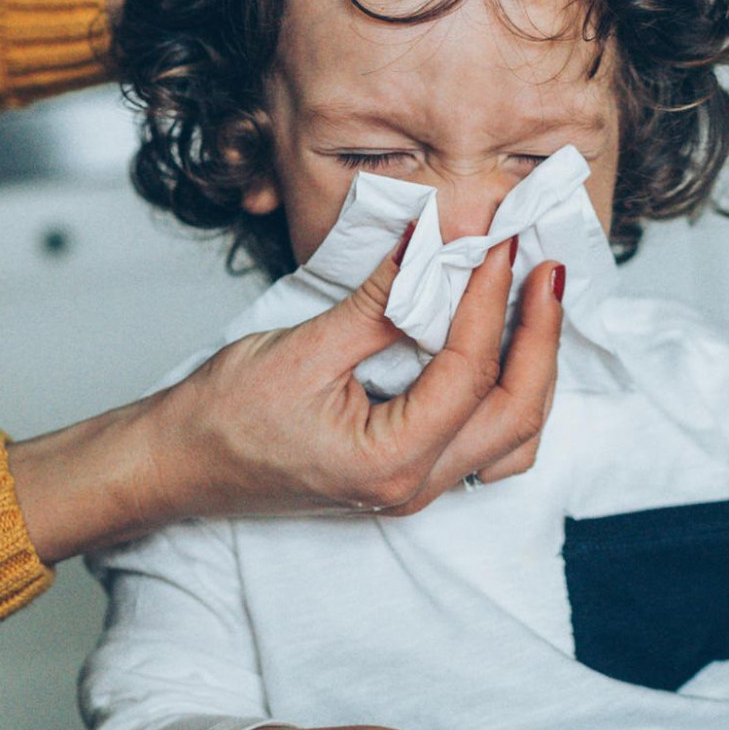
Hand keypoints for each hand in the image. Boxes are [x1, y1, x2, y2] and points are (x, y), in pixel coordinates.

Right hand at [155, 237, 562, 518]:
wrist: (181, 464)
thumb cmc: (225, 418)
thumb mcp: (304, 348)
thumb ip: (380, 301)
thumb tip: (431, 242)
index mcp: (389, 462)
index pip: (468, 371)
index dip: (490, 298)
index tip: (501, 243)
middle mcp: (415, 486)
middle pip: (516, 412)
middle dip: (539, 335)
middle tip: (547, 269)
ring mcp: (418, 487)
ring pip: (514, 436)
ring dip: (535, 369)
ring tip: (539, 304)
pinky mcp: (412, 474)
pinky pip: (488, 443)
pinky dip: (510, 394)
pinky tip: (508, 350)